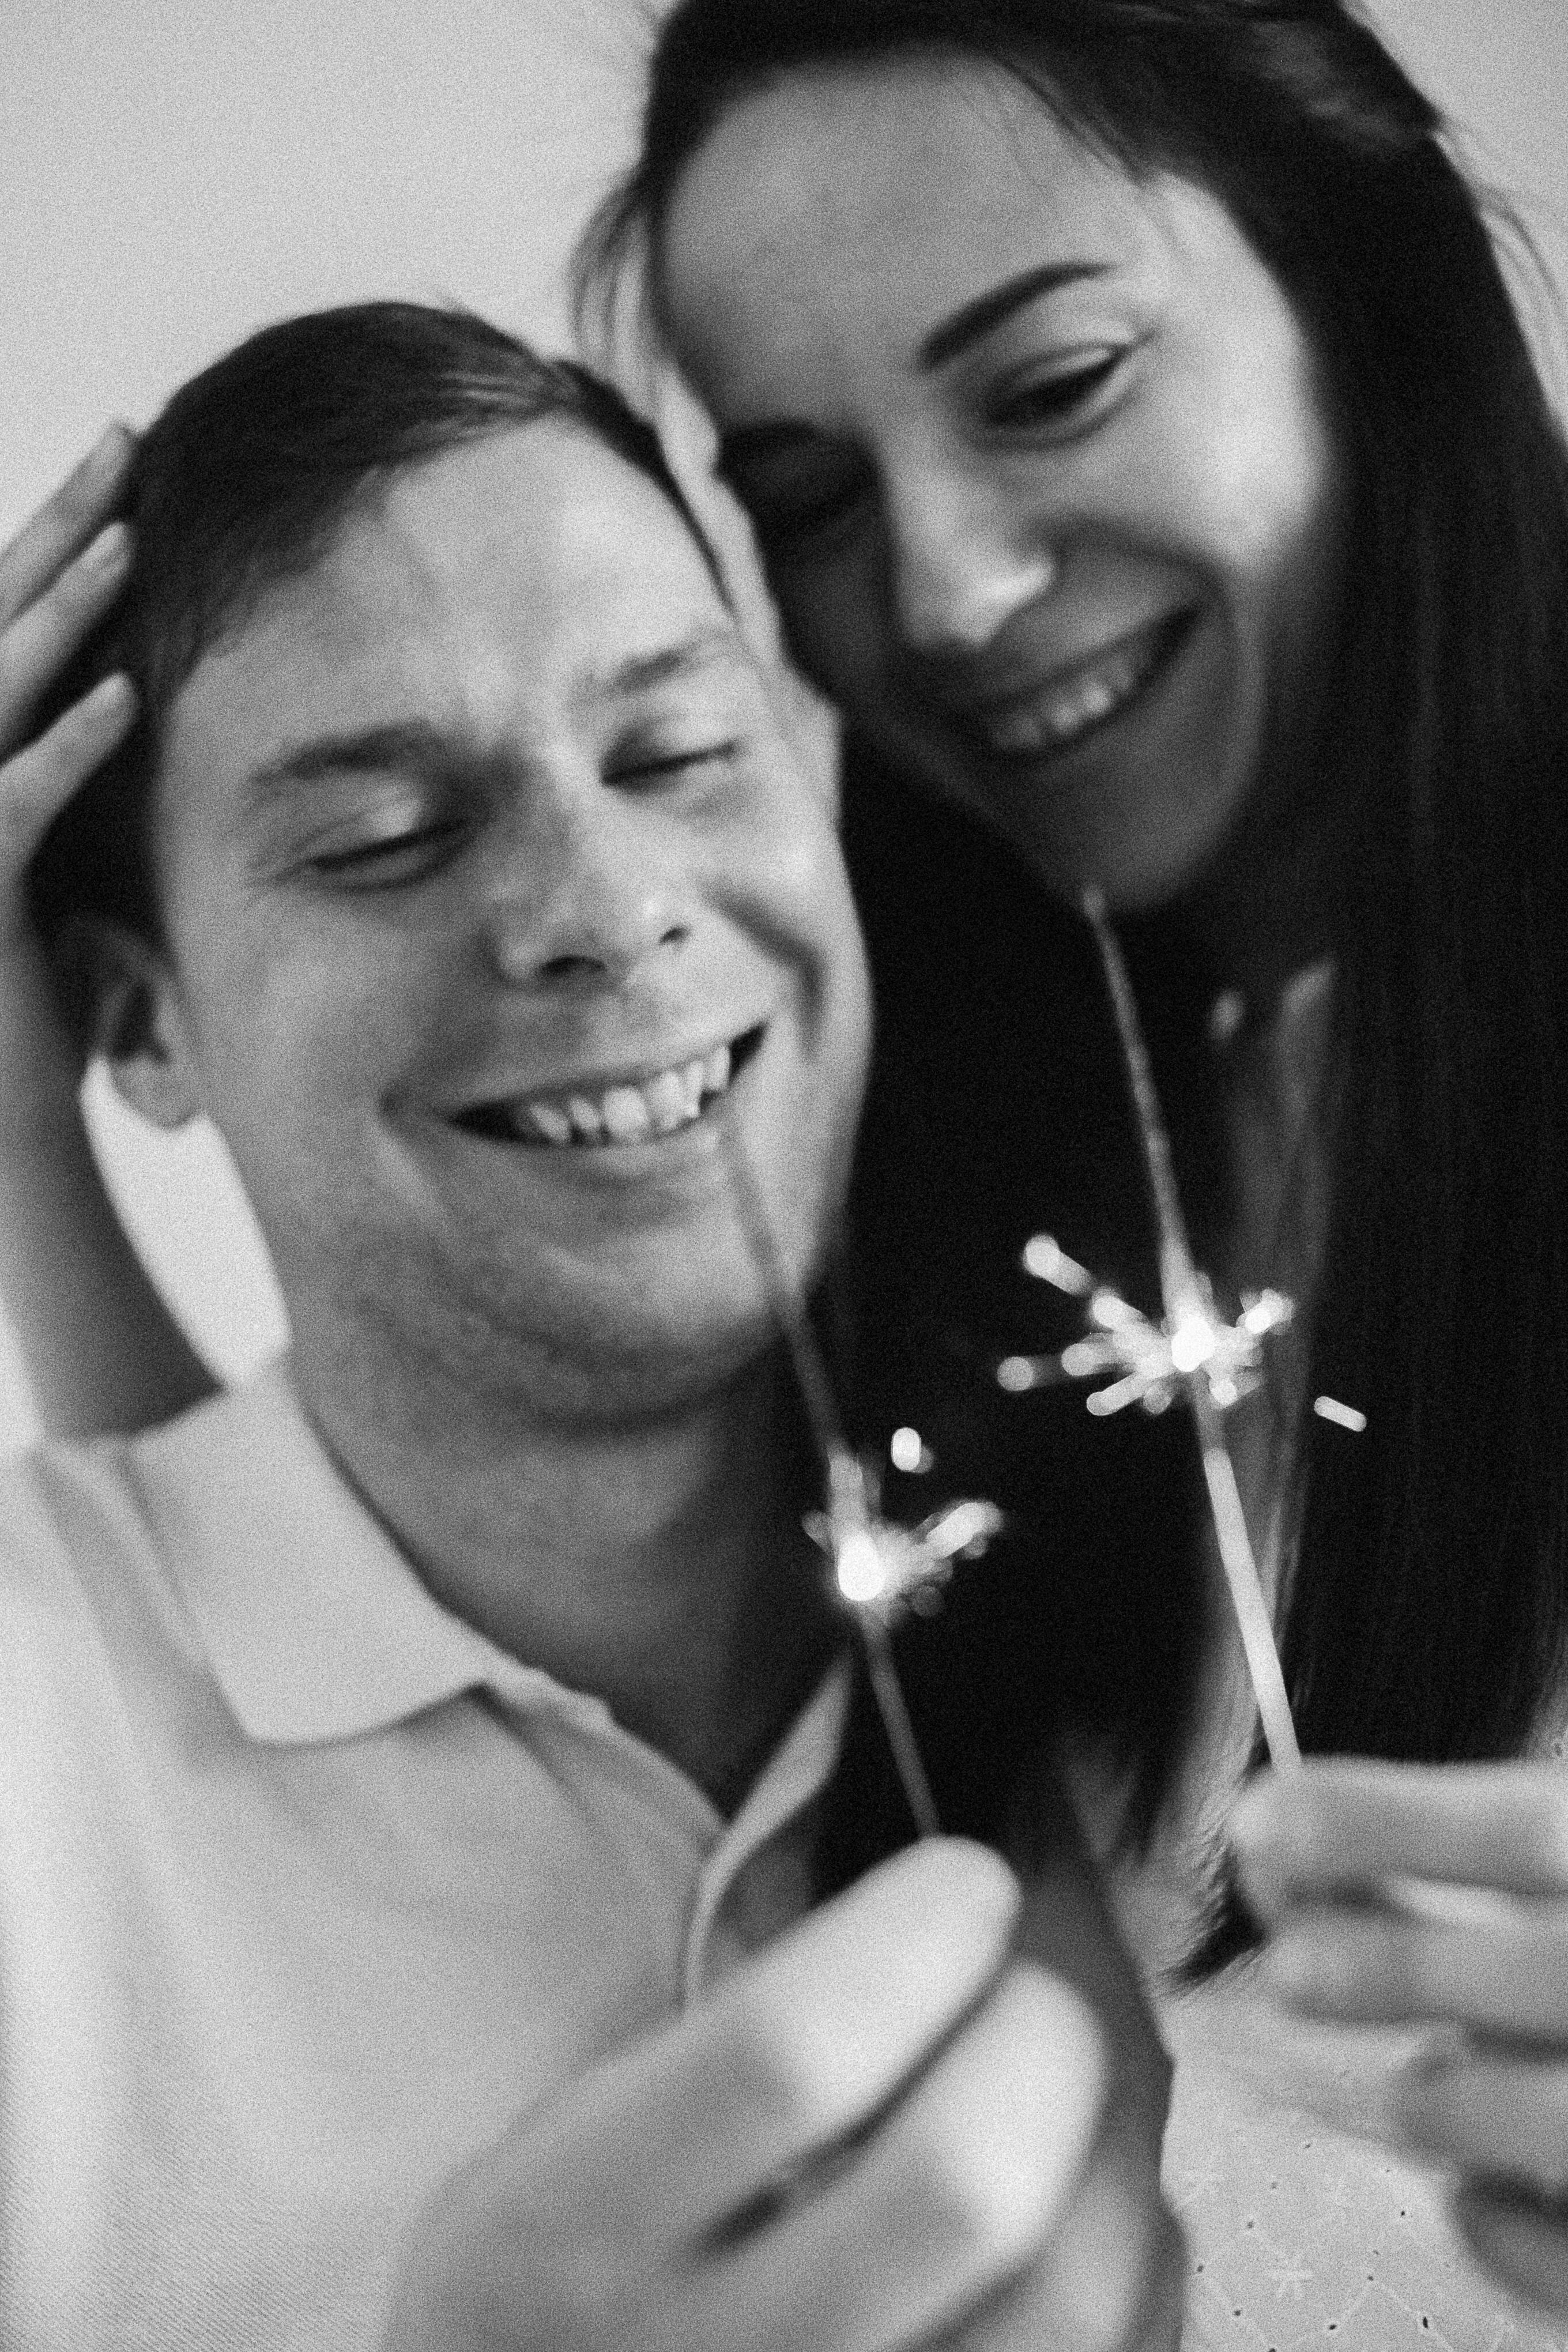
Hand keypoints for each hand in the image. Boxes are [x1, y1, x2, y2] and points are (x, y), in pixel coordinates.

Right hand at [1, 427, 137, 956]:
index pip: (5, 629)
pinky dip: (71, 747)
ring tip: (127, 538)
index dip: (54, 547)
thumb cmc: (27, 1005)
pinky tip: (127, 695)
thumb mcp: (59, 876)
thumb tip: (141, 713)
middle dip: (57, 531)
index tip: (122, 474)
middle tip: (123, 443)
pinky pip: (17, 804)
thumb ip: (72, 792)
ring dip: (62, 614)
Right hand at [384, 1838, 1183, 2351]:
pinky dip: (1141, 2257)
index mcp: (571, 2227)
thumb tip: (970, 1884)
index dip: (915, 1933)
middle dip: (1048, 2027)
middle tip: (1038, 1975)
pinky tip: (1092, 2204)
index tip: (967, 1876)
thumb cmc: (573, 2282)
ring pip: (1076, 2301)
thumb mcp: (561, 2147)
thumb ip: (728, 2032)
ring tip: (1084, 2080)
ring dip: (1122, 2143)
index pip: (786, 2051)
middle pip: (967, 2184)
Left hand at [1234, 1758, 1567, 2316]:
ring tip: (1422, 2087)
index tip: (1254, 1824)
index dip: (1384, 1820)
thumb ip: (1415, 1858)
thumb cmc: (1566, 1951)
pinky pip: (1563, 2252)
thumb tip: (1266, 1857)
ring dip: (1450, 2102)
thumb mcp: (1540, 1873)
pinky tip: (1483, 2184)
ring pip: (1556, 2118)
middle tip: (1290, 1973)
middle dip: (1400, 1965)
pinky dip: (1496, 2222)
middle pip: (1548, 1970)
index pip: (1522, 1827)